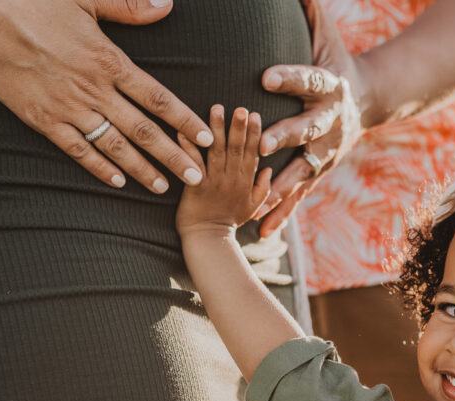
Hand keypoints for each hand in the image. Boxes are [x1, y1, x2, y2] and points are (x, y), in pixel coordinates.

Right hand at [0, 0, 213, 192]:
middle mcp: (94, 90)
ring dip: (141, 169)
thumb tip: (166, 5)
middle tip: (197, 176)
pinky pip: (76, 150)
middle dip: (173, 155)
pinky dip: (98, 167)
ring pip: (114, 146)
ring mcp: (69, 108)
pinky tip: (117, 181)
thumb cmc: (34, 3)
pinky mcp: (44, 120)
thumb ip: (128, 6)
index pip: (158, 99)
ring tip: (163, 187)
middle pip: (143, 130)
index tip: (206, 138)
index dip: (185, 121)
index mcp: (109, 61)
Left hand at [176, 106, 271, 238]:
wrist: (208, 239)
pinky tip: (184, 129)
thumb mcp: (253, 206)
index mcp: (247, 182)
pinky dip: (188, 146)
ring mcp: (214, 182)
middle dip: (240, 127)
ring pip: (217, 152)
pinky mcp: (196, 186)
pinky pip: (193, 163)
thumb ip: (263, 186)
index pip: (253, 153)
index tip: (256, 114)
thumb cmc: (229, 221)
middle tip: (241, 108)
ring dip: (217, 129)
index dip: (255, 134)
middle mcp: (232, 179)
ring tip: (217, 108)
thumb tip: (270, 168)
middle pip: (237, 149)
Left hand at [253, 0, 370, 234]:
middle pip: (307, 131)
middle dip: (286, 137)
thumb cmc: (337, 61)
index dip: (289, 77)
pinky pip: (299, 195)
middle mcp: (329, 123)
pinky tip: (262, 231)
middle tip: (263, 143)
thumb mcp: (327, 34)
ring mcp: (326, 152)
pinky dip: (282, 214)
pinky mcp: (319, 172)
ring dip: (281, 186)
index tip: (265, 74)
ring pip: (302, 171)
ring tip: (259, 201)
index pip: (308, 80)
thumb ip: (309, 9)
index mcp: (329, 88)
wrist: (369, 101)